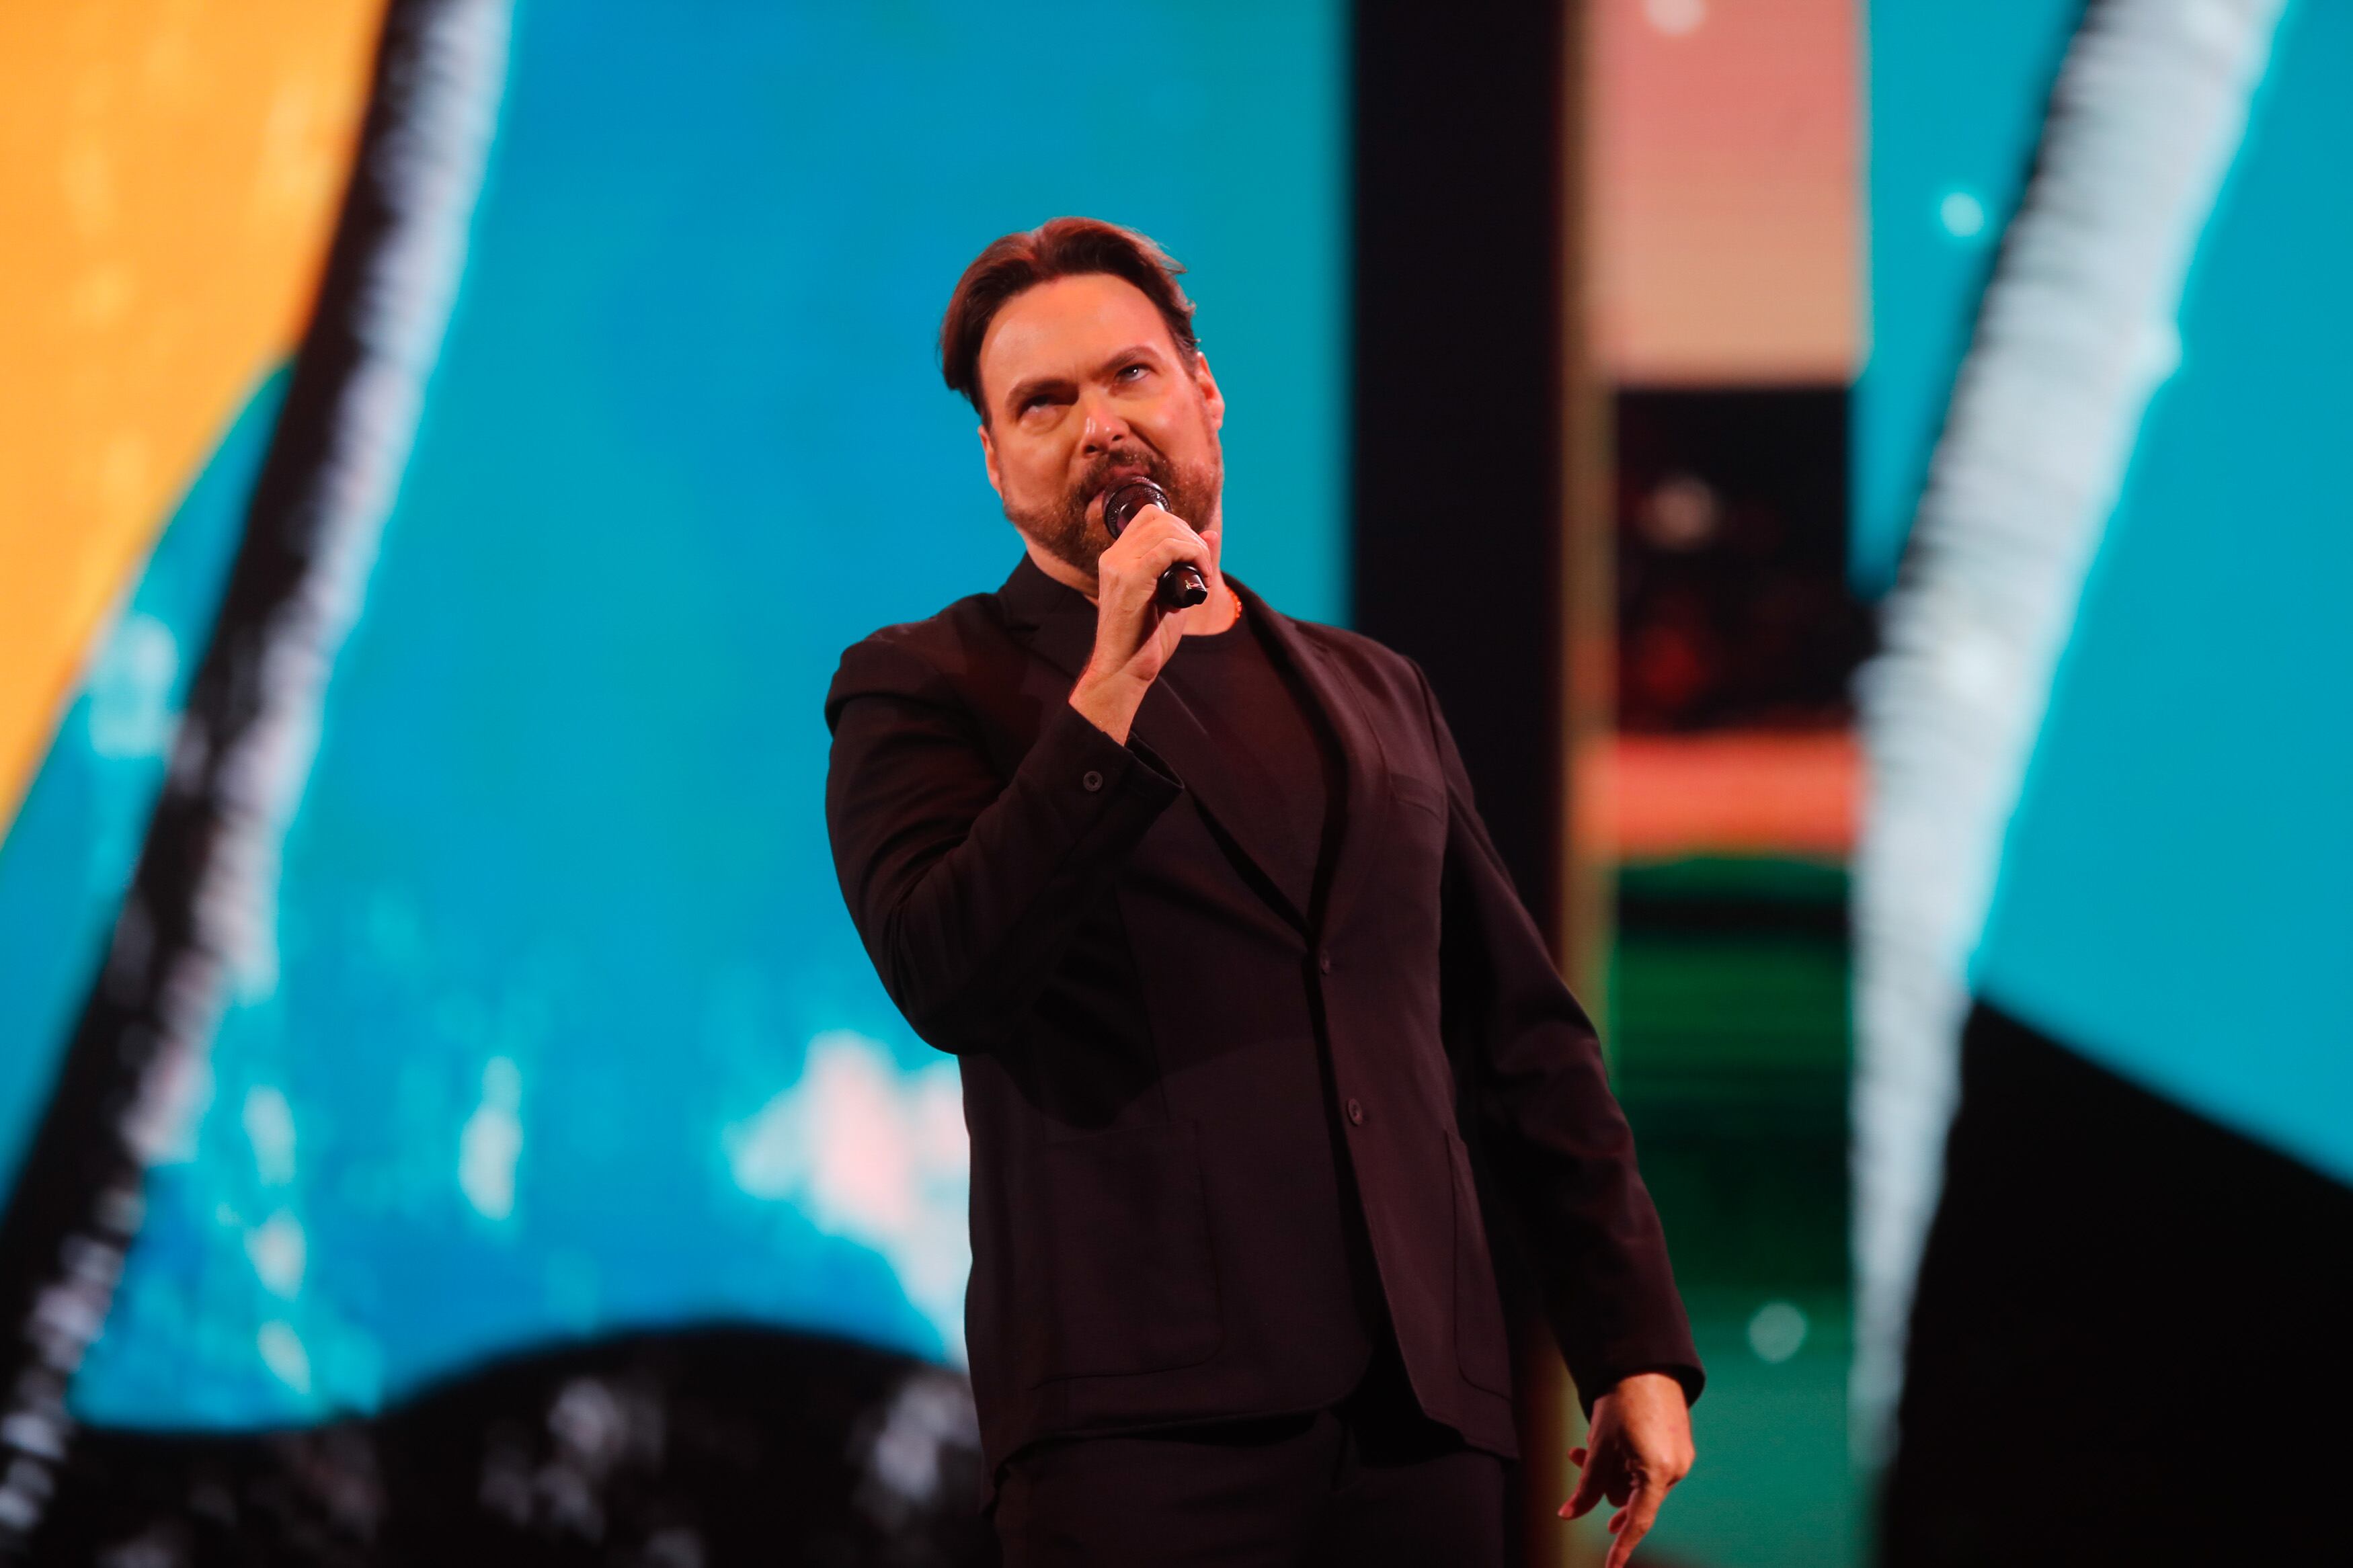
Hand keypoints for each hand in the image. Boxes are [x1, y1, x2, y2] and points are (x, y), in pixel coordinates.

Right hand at [1067, 501, 1222, 741]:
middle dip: (1191, 536)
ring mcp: (1119, 566)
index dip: (1180, 528)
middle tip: (1204, 568)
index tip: (1196, 556)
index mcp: (1118, 558)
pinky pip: (1168, 549)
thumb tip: (1211, 534)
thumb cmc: (1146, 639)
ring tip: (1204, 573)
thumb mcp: (1173, 595)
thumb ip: (1189, 565)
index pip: (1150, 517)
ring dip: (1195, 547)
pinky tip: (1201, 577)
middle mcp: (1114, 556)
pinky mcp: (1130, 579)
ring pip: (1166, 529)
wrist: (1124, 670)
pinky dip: (1193, 555)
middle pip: (1160, 518)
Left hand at [1559, 1372, 1693, 1566]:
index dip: (1623, 1547)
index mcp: (1658, 1472)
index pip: (1639, 1520)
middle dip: (1602, 1482)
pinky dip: (1626, 1460)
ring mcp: (1679, 1459)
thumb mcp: (1599, 1446)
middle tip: (1576, 1455)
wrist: (1647, 1364)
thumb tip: (1569, 1515)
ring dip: (1611, 1468)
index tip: (1611, 1567)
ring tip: (1588, 1441)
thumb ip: (1587, 1485)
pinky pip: (1647, 1467)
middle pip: (1630, 1497)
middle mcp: (1675, 1470)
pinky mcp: (1678, 1448)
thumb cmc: (1622, 1402)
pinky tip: (1611, 1439)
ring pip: (1636, 1481)